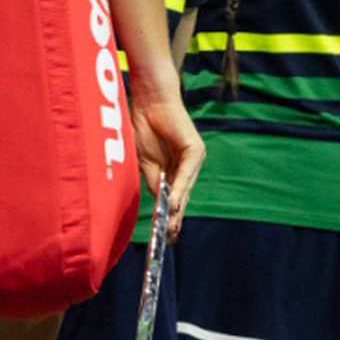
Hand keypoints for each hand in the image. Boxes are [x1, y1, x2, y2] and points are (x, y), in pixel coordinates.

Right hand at [130, 90, 204, 242]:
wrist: (149, 101)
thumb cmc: (144, 127)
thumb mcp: (146, 163)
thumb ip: (154, 182)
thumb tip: (160, 204)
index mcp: (175, 169)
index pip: (175, 197)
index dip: (170, 215)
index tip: (165, 235)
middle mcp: (188, 165)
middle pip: (183, 196)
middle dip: (175, 218)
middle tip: (169, 238)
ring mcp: (194, 158)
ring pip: (185, 188)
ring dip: (177, 208)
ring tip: (170, 227)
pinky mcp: (195, 149)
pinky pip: (186, 174)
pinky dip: (179, 189)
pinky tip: (173, 203)